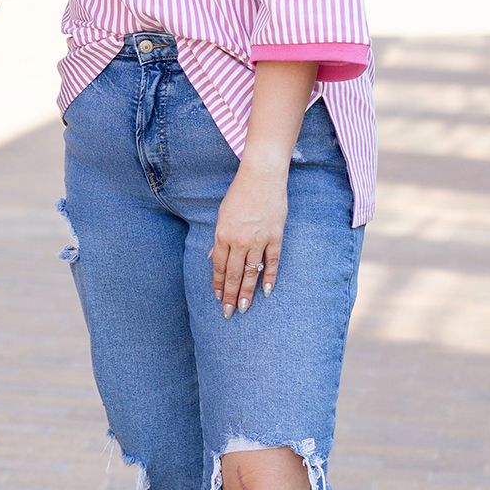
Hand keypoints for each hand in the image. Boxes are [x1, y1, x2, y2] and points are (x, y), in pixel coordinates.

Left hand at [211, 164, 286, 317]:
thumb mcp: (222, 215)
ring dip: (247, 293)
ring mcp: (258, 239)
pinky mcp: (275, 236)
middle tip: (229, 313)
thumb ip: (219, 239)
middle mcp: (239, 240)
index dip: (219, 285)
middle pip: (234, 275)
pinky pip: (272, 262)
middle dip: (231, 296)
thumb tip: (214, 258)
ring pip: (252, 272)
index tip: (219, 299)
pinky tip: (266, 291)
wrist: (261, 176)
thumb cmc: (239, 194)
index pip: (219, 267)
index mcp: (222, 235)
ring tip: (244, 309)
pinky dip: (269, 278)